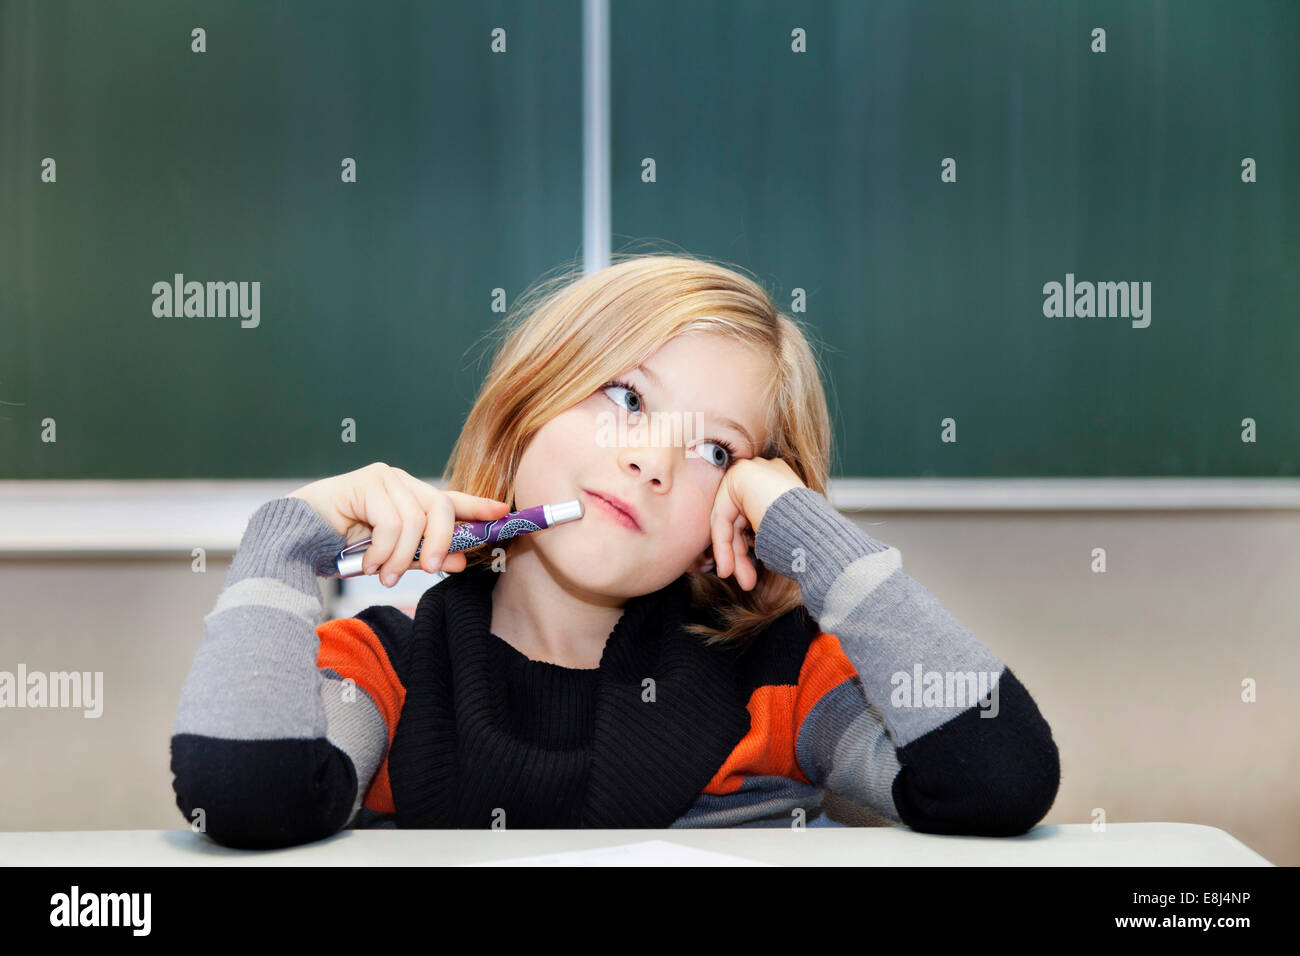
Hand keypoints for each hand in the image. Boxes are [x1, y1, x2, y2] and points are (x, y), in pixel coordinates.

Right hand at [287, 462, 510, 585]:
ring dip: (400, 555)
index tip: (503, 514)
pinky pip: (391, 521)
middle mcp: (400, 482)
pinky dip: (382, 549)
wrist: (295, 543)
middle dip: (441, 543)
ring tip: (382, 575)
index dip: (479, 506)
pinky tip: (367, 562)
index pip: (451, 500)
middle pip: (441, 507)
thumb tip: (463, 560)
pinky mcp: (365, 482)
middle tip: (431, 570)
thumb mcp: (392, 557)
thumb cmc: (340, 548)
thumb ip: (425, 556)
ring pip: (415, 520)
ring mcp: (383, 478)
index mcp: (410, 497)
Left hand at [705, 457, 805, 590]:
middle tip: (746, 582)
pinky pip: (722, 515)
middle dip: (740, 555)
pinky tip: (727, 567)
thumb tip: (746, 555)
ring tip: (741, 581)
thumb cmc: (810, 542)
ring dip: (733, 554)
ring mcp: (753, 471)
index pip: (753, 517)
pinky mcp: (740, 476)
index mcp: (781, 485)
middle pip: (740, 519)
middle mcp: (767, 473)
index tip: (749, 577)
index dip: (747, 549)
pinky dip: (723, 544)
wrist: (817, 534)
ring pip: (730, 520)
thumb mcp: (783, 537)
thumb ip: (763, 534)